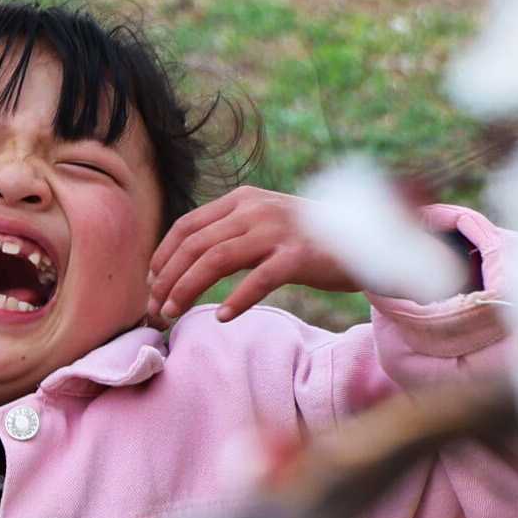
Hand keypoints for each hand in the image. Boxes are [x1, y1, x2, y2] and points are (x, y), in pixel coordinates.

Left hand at [148, 187, 361, 325]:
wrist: (366, 238)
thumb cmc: (309, 239)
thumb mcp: (265, 225)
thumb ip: (232, 234)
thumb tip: (186, 263)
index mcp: (243, 200)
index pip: (187, 225)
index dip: (163, 255)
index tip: (152, 282)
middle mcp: (256, 210)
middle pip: (195, 245)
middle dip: (168, 278)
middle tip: (156, 308)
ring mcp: (278, 231)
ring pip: (217, 259)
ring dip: (188, 289)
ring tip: (174, 313)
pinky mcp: (300, 255)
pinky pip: (260, 279)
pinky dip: (238, 299)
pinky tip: (223, 317)